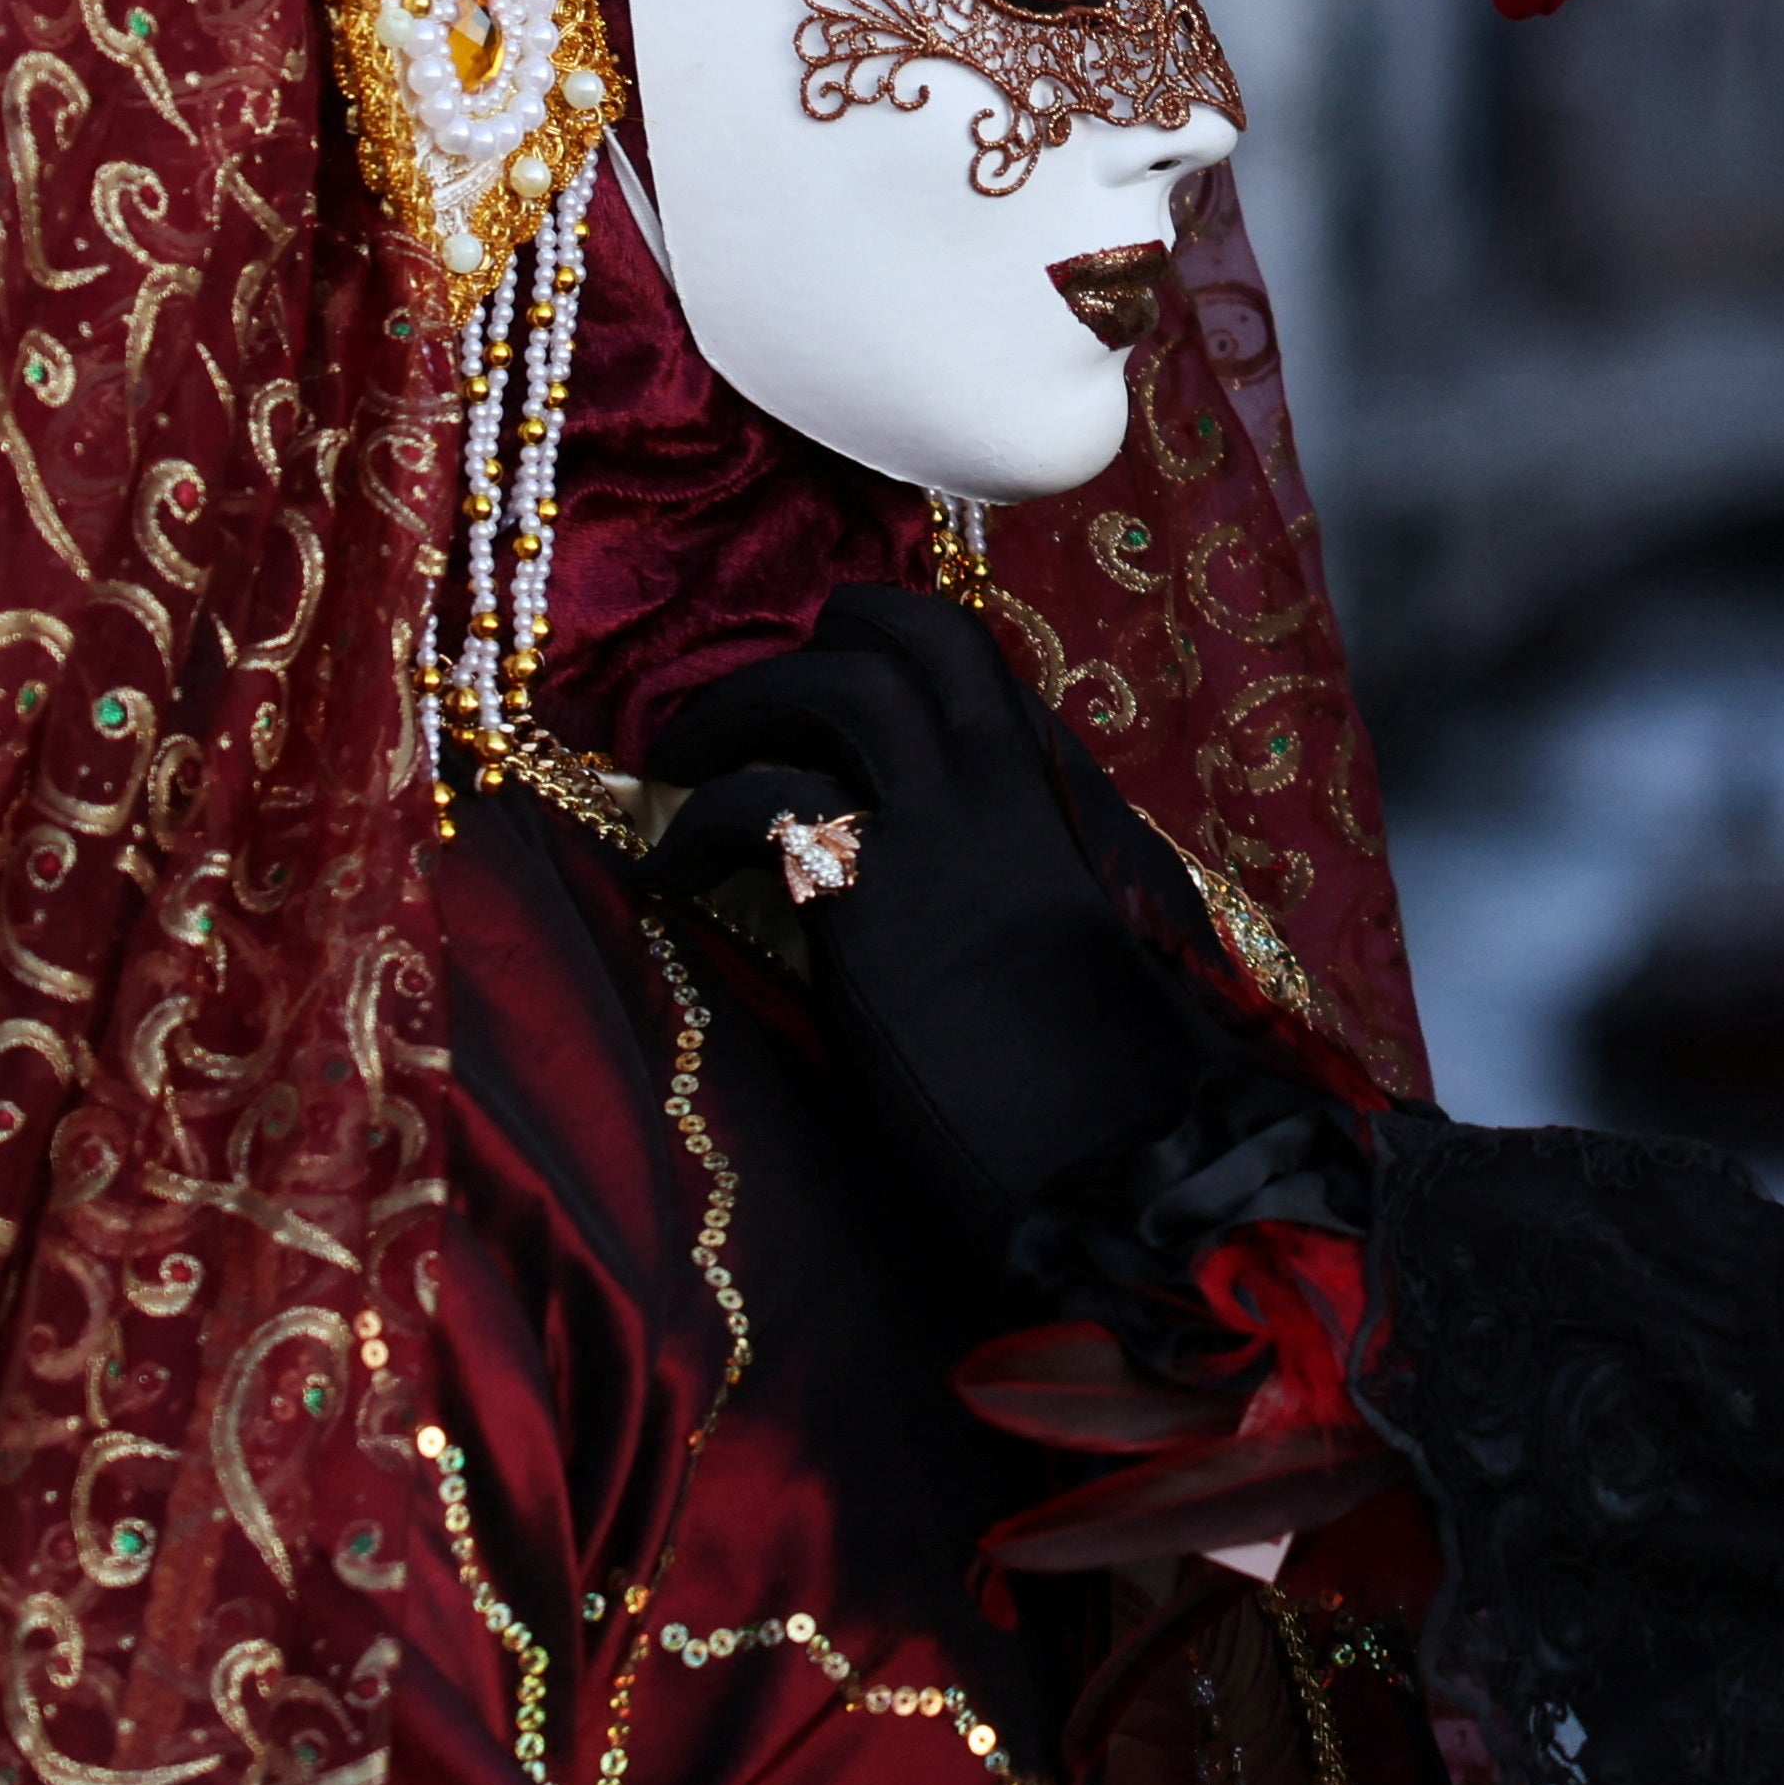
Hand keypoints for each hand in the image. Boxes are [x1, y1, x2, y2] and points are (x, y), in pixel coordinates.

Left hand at [644, 585, 1246, 1275]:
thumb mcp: (1104, 942)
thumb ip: (1045, 879)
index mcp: (1071, 797)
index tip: (840, 674)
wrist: (1119, 1148)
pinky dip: (694, 828)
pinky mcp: (870, 892)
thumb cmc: (1117, 1080)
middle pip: (918, 637)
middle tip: (757, 680)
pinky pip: (758, 808)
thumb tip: (989, 879)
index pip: (983, 673)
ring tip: (677, 754)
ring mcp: (943, 826)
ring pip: (833, 689)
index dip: (902, 655)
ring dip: (741, 707)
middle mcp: (1011, 784)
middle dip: (829, 637)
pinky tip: (664, 874)